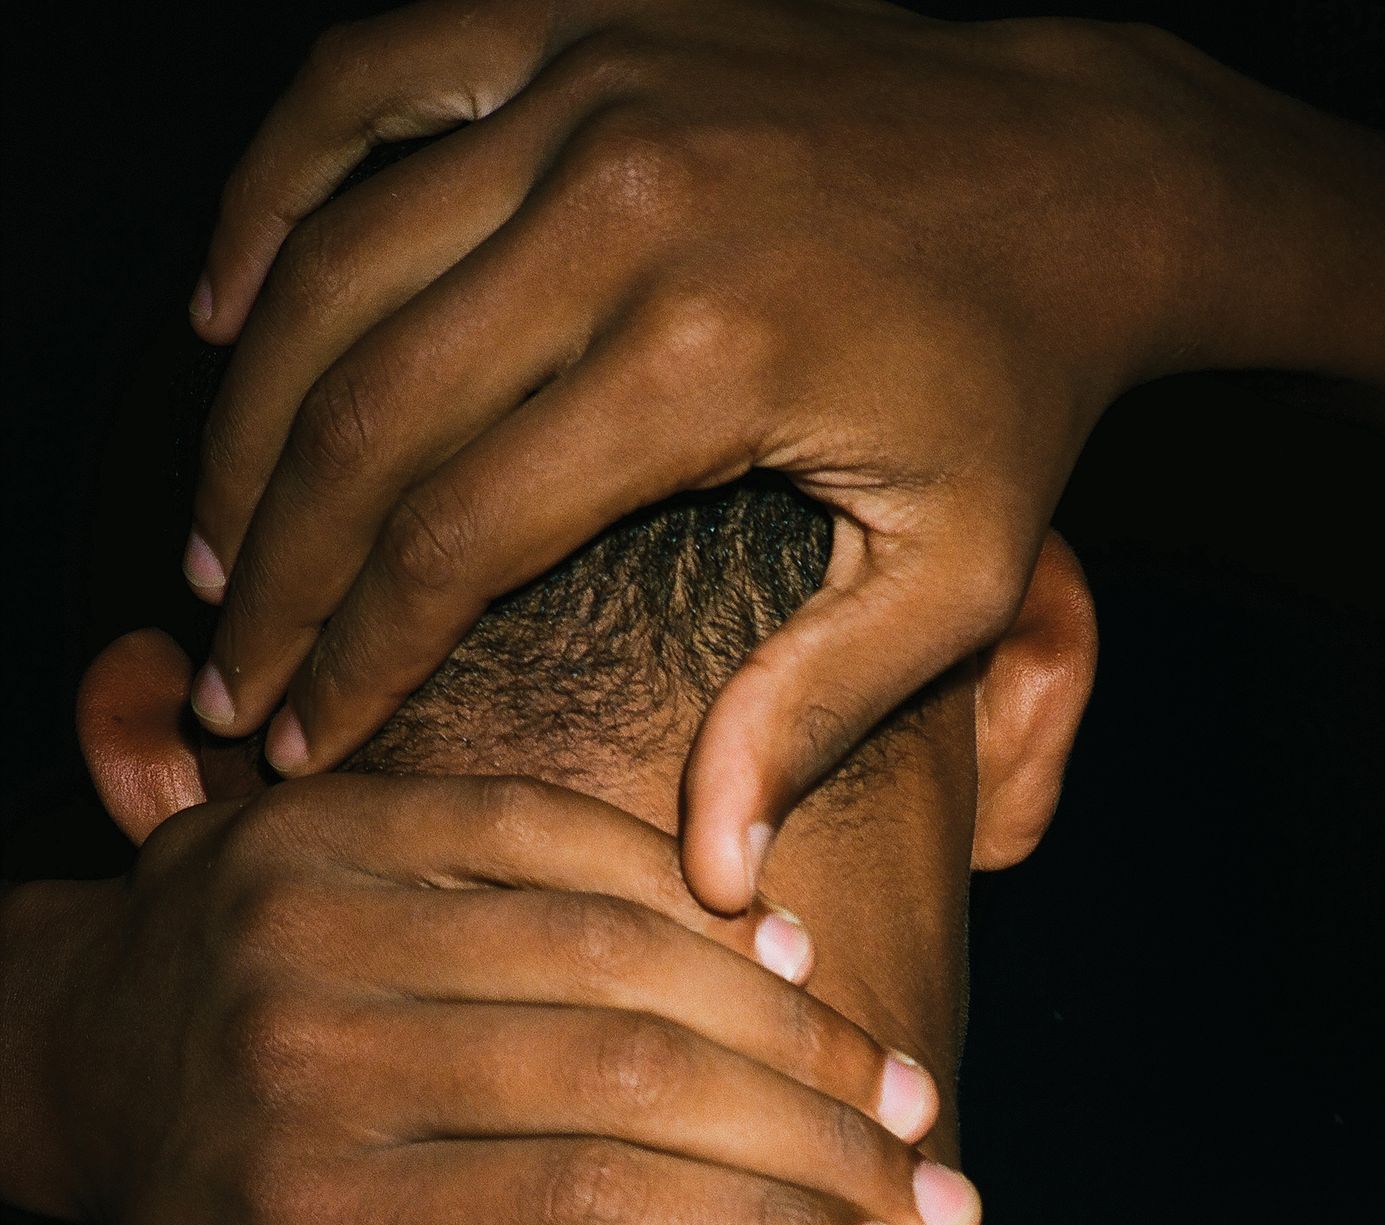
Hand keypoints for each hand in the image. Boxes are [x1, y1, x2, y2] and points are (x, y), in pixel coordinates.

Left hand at [13, 772, 968, 1224]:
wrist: (74, 1029)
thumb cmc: (184, 1220)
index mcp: (298, 1198)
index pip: (576, 1210)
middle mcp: (316, 1043)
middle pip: (625, 1079)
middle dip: (814, 1143)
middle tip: (941, 1194)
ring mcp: (327, 903)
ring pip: (611, 949)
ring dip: (783, 1023)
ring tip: (897, 1092)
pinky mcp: (347, 807)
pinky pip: (551, 827)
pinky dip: (681, 892)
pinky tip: (787, 959)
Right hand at [186, 1, 1221, 907]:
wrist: (1068, 177)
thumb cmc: (1007, 398)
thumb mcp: (958, 579)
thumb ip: (816, 713)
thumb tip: (713, 878)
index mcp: (701, 357)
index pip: (458, 534)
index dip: (356, 656)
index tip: (298, 747)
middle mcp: (621, 208)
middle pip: (365, 411)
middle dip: (272, 570)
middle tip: (232, 677)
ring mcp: (589, 91)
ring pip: (335, 265)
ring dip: (248, 418)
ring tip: (215, 548)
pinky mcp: (575, 20)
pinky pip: (365, 84)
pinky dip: (272, 186)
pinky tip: (228, 305)